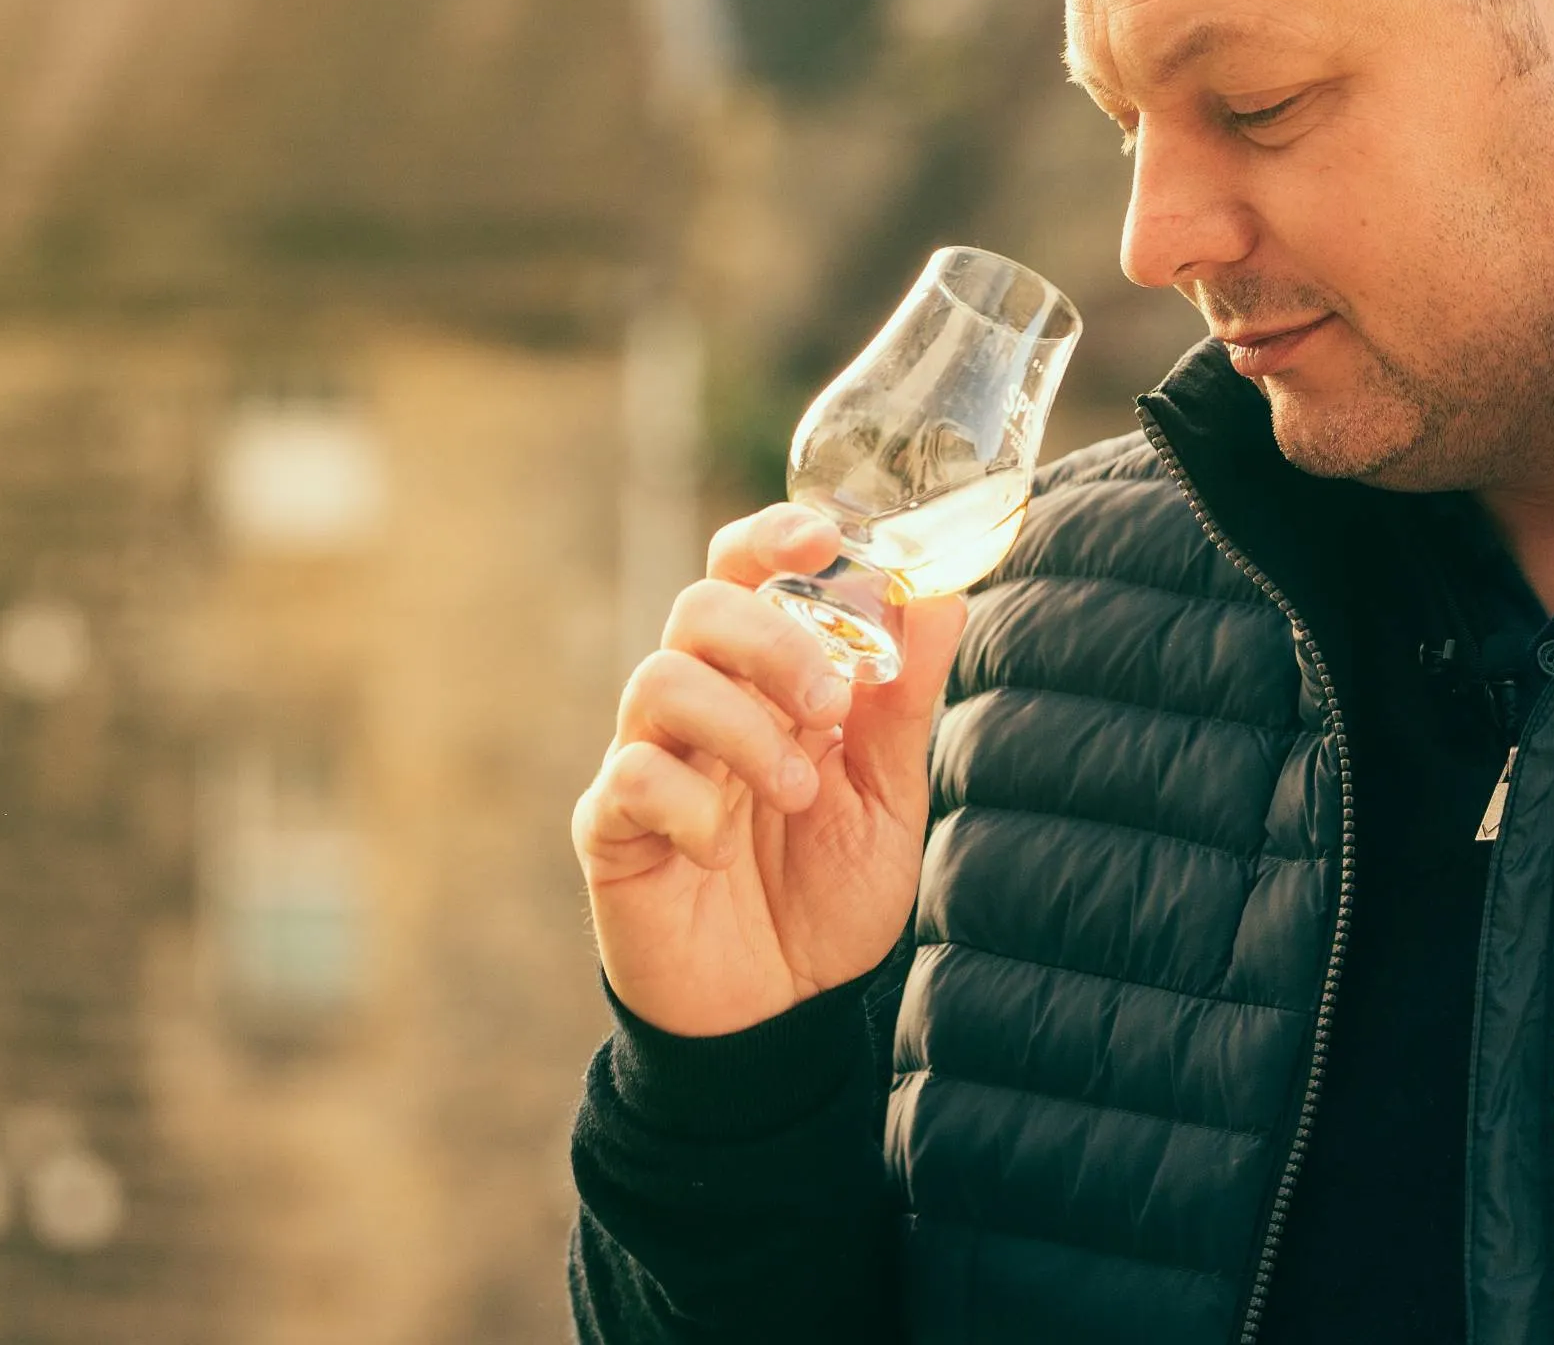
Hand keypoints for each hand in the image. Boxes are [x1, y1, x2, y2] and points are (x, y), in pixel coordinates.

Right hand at [572, 504, 964, 1038]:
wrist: (777, 1018)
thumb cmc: (826, 894)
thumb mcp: (887, 800)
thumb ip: (902, 703)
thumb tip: (942, 595)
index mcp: (763, 680)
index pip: (744, 570)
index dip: (772, 536)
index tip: (824, 536)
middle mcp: (700, 704)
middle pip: (699, 606)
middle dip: (769, 637)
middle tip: (828, 701)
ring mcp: (649, 760)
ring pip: (658, 680)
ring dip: (739, 726)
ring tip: (793, 792)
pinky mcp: (611, 828)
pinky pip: (627, 779)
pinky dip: (686, 807)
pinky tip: (721, 854)